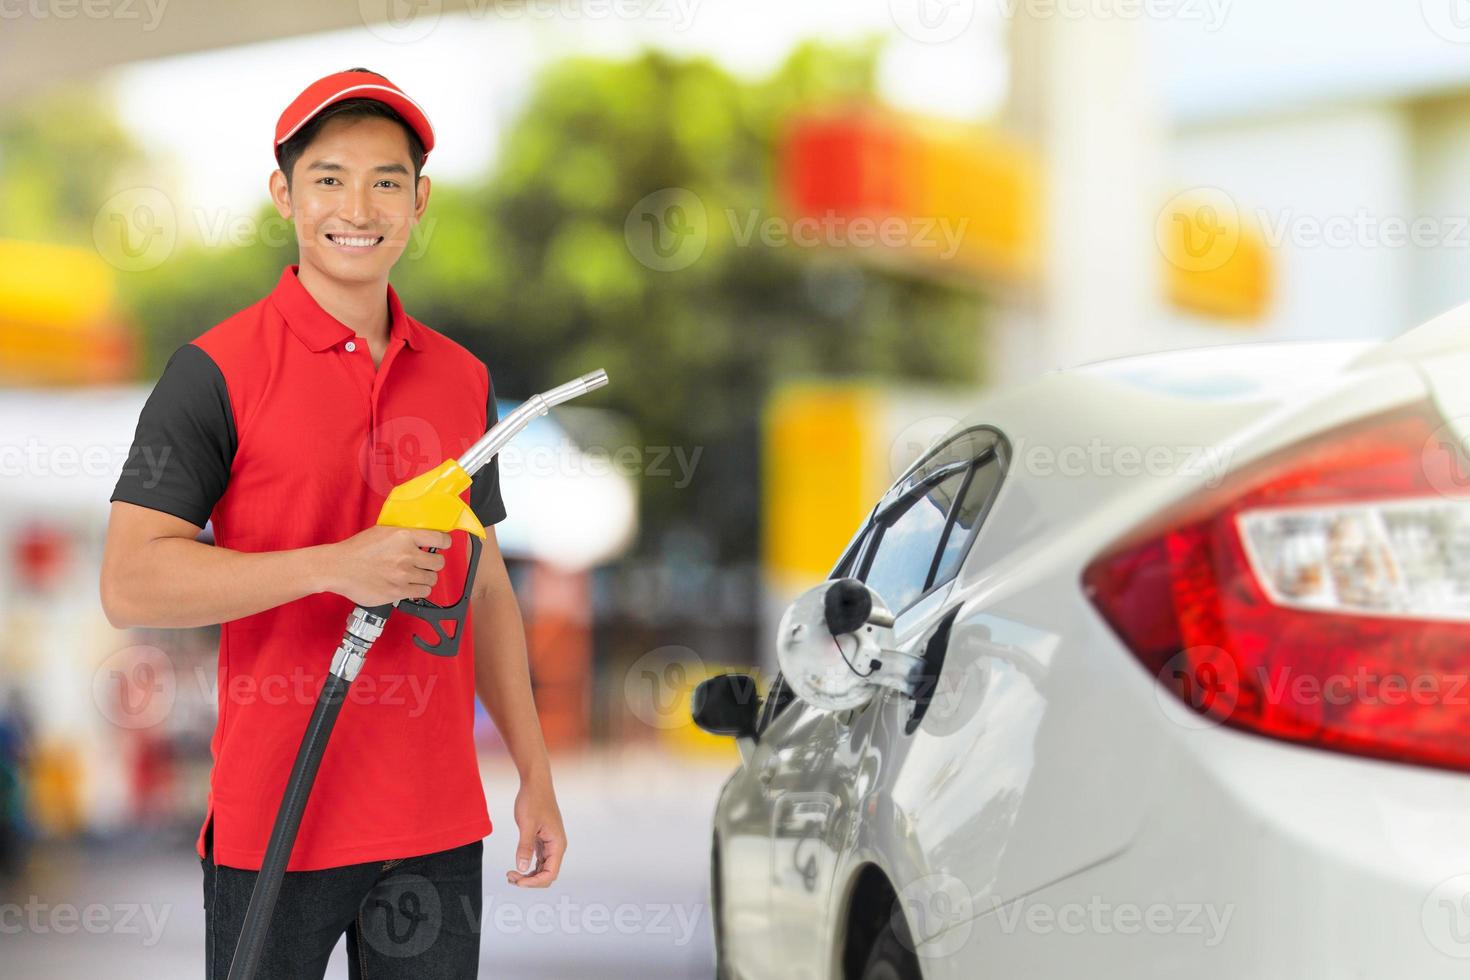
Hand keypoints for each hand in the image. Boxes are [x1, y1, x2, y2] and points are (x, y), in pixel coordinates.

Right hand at [320, 525, 451, 606]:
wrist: (339, 568)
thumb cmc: (357, 550)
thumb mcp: (382, 531)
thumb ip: (404, 535)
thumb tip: (422, 537)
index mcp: (404, 536)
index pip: (440, 539)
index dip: (444, 543)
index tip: (442, 545)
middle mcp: (407, 555)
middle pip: (438, 562)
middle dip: (432, 563)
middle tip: (424, 563)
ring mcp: (403, 575)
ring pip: (432, 579)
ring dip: (425, 577)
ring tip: (413, 575)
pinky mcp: (398, 592)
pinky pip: (422, 592)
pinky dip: (418, 589)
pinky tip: (409, 585)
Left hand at [506, 778, 564, 887]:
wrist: (535, 783)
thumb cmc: (534, 799)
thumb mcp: (527, 824)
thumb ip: (525, 847)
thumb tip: (522, 868)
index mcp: (557, 844)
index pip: (550, 874)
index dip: (534, 882)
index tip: (518, 881)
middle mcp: (556, 846)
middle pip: (547, 874)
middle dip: (530, 880)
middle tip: (511, 876)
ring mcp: (549, 843)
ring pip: (542, 869)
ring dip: (528, 875)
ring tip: (511, 875)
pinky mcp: (542, 840)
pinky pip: (538, 860)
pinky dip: (528, 866)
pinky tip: (516, 866)